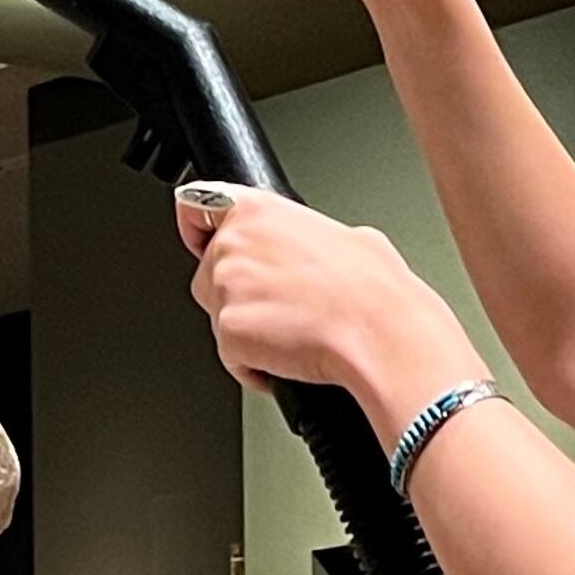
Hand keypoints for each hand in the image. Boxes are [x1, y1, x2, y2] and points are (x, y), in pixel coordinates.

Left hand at [175, 181, 486, 415]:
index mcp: (257, 210)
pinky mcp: (228, 332)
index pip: (194, 209)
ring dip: (248, 331)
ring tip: (293, 334)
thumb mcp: (350, 236)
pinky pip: (232, 356)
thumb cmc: (373, 289)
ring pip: (219, 318)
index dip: (198, 232)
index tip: (200, 243)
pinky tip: (290, 358)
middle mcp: (233, 243)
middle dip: (237, 295)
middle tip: (280, 307)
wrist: (380, 332)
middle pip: (208, 275)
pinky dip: (256, 365)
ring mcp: (227, 288)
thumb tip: (321, 249)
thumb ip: (310, 236)